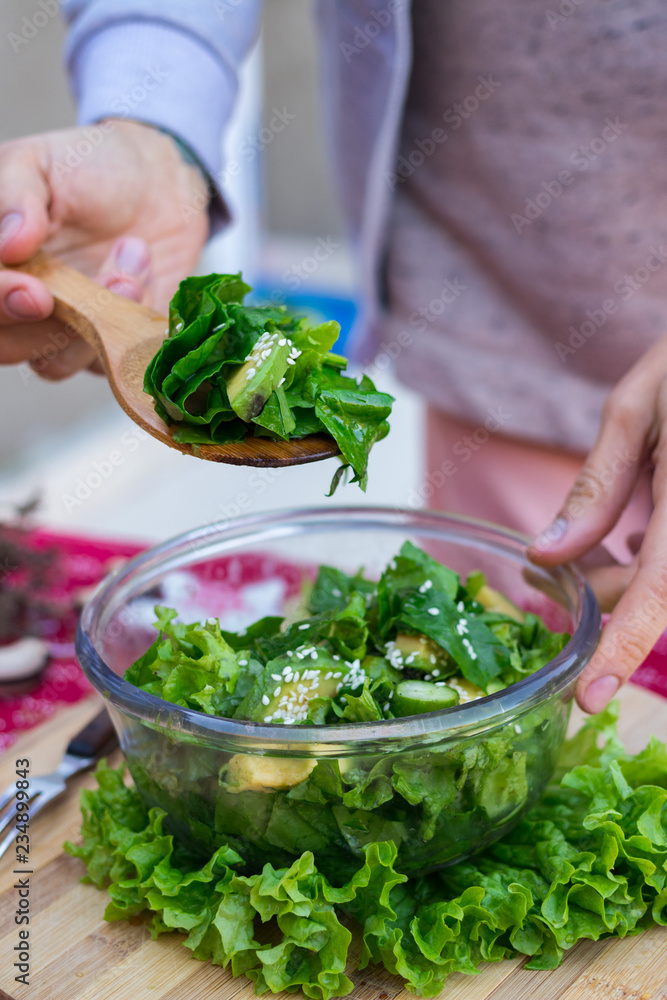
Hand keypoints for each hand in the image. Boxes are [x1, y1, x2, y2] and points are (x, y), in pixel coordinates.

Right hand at [0, 120, 209, 378]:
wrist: (156, 182)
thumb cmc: (87, 168)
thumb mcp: (38, 164)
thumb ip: (16, 197)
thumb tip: (7, 244)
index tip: (31, 291)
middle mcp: (17, 305)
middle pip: (7, 346)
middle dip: (45, 328)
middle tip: (82, 289)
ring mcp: (63, 330)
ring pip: (59, 361)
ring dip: (100, 318)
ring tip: (132, 253)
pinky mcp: (110, 344)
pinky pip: (115, 356)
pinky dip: (133, 317)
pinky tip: (144, 267)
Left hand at [528, 334, 666, 713]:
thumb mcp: (636, 412)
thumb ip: (597, 488)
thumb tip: (549, 554)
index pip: (660, 592)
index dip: (625, 650)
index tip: (590, 699)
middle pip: (660, 594)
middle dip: (606, 599)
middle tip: (551, 576)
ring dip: (626, 580)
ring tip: (589, 546)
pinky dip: (651, 559)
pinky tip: (634, 530)